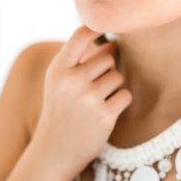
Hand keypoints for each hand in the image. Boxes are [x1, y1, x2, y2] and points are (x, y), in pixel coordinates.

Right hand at [32, 25, 132, 179]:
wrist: (55, 150)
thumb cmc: (61, 109)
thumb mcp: (60, 82)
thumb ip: (80, 60)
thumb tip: (113, 43)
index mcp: (58, 70)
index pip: (80, 36)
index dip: (95, 29)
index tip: (105, 33)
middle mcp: (71, 81)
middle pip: (107, 58)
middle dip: (107, 69)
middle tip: (95, 85)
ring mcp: (88, 98)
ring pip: (118, 76)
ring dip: (113, 86)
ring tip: (97, 100)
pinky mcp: (104, 115)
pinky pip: (125, 95)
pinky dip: (120, 101)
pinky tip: (106, 111)